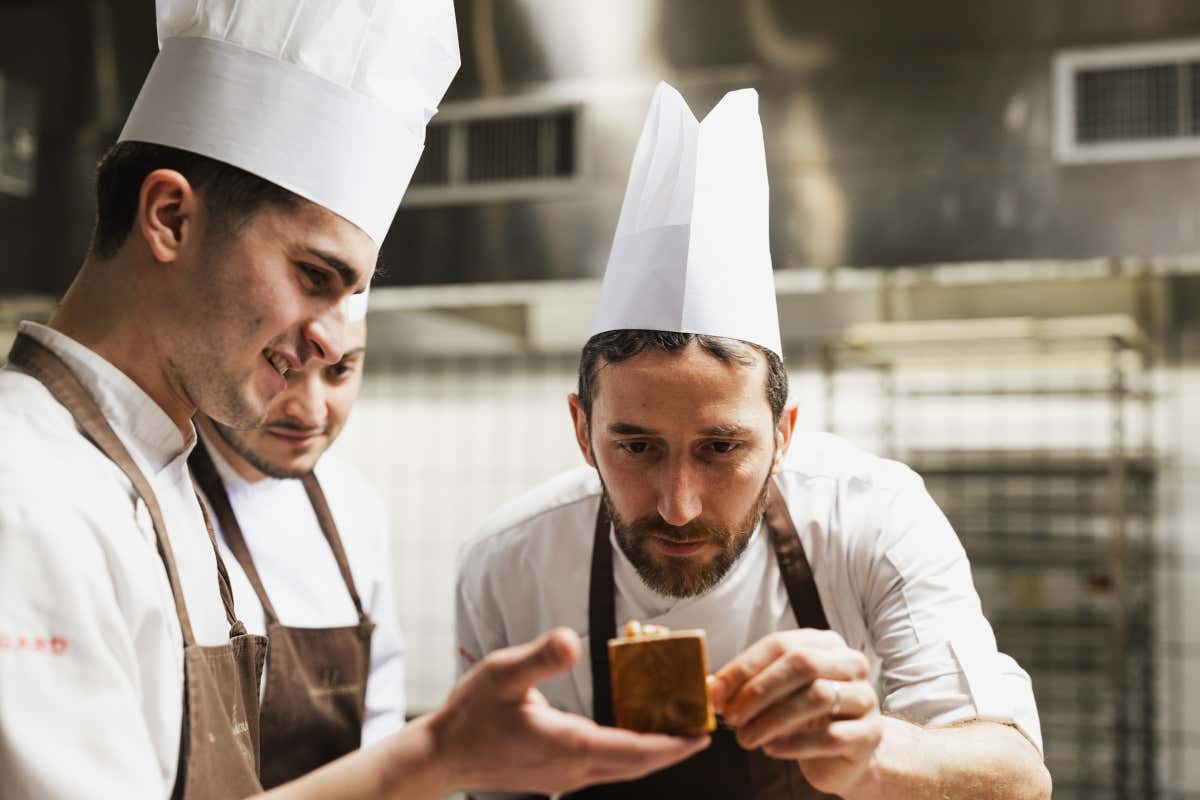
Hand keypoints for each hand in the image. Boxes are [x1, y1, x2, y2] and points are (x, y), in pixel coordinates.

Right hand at [427, 628, 709, 794]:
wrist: (442, 757)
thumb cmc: (470, 714)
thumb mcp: (503, 674)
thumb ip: (540, 657)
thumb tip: (570, 639)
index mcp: (570, 744)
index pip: (635, 750)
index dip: (673, 744)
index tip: (702, 735)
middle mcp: (573, 769)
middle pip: (637, 765)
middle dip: (673, 750)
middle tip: (703, 731)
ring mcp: (564, 777)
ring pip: (622, 770)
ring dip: (651, 754)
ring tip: (677, 732)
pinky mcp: (555, 777)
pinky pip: (603, 768)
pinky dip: (627, 754)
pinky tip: (631, 736)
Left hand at [710, 629, 882, 795]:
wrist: (846, 754)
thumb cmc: (806, 717)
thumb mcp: (776, 694)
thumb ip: (745, 686)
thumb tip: (706, 687)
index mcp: (824, 643)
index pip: (779, 644)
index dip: (744, 668)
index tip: (716, 693)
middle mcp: (849, 663)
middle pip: (802, 665)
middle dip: (759, 691)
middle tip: (731, 717)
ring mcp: (865, 697)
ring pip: (818, 697)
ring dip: (773, 719)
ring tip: (746, 738)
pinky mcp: (870, 733)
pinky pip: (830, 735)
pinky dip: (794, 743)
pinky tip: (772, 749)